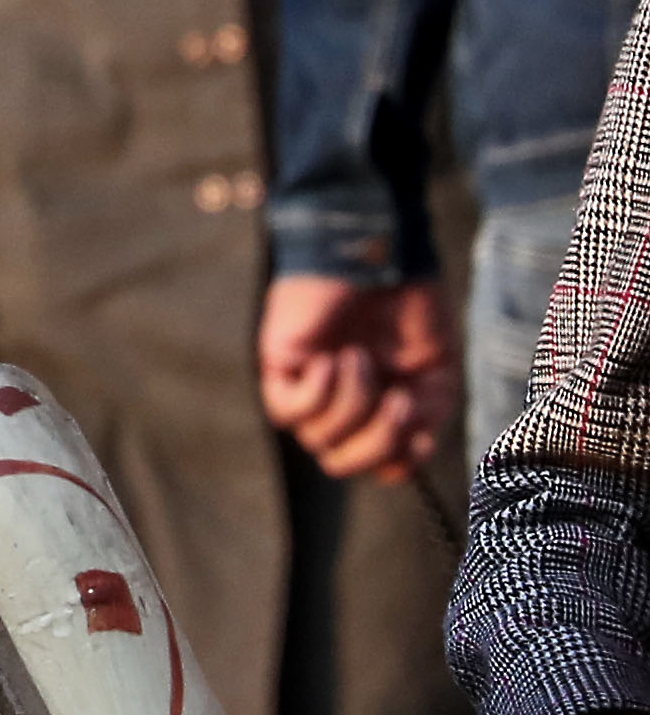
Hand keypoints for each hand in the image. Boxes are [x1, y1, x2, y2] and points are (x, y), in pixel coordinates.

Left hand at [260, 274, 454, 481]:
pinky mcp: (280, 364)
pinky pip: (286, 411)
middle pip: (342, 463)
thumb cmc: (408, 301)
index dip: (398, 459)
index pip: (378, 463)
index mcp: (379, 406)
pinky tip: (330, 361)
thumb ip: (425, 415)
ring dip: (351, 404)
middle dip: (377, 441)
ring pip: (318, 440)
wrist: (378, 251)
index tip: (421, 429)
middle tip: (397, 400)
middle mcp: (342, 402)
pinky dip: (316, 394)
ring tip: (359, 358)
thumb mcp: (434, 366)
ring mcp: (309, 385)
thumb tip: (409, 455)